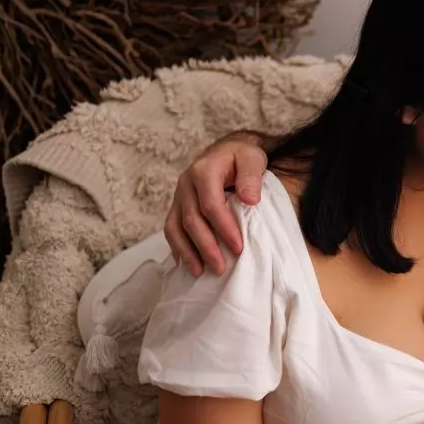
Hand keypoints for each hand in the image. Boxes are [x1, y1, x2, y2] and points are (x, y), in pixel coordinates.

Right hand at [165, 135, 268, 276]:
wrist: (226, 151)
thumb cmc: (242, 157)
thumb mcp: (252, 158)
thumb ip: (251, 175)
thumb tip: (250, 199)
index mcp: (203, 171)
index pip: (210, 204)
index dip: (223, 228)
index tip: (238, 248)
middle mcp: (186, 184)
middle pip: (191, 220)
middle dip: (205, 246)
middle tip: (220, 267)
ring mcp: (179, 196)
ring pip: (175, 227)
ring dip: (187, 252)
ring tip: (200, 273)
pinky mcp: (177, 206)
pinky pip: (171, 229)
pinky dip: (177, 247)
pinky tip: (186, 264)